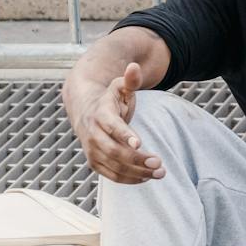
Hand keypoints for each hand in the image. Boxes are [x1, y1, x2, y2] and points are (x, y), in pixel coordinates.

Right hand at [73, 62, 163, 183]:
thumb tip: (134, 66)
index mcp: (101, 114)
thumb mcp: (119, 86)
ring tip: (160, 173)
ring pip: (113, 166)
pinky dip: (129, 179)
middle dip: (136, 159)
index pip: (111, 126)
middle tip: (159, 163)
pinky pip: (111, 175)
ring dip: (137, 172)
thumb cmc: (109, 98)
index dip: (124, 135)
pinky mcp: (94, 162)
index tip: (139, 143)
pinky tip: (146, 178)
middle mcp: (93, 134)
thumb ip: (130, 79)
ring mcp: (92, 150)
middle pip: (113, 151)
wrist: (85, 110)